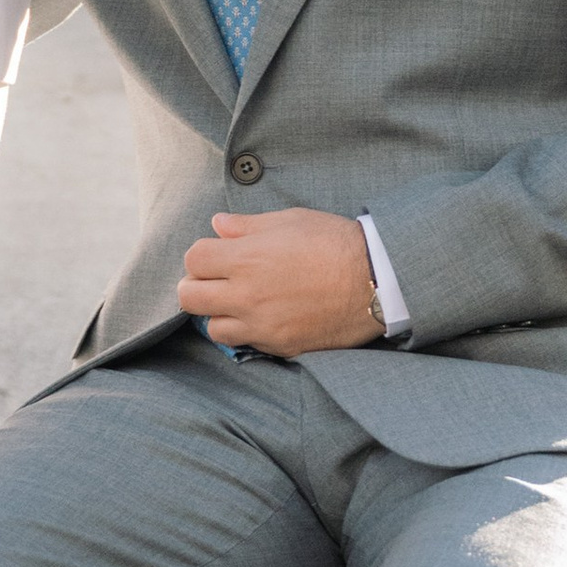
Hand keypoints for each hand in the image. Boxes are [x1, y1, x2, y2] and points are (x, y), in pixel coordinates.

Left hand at [178, 208, 382, 355]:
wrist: (376, 281)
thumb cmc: (335, 243)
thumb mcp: (290, 221)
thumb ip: (247, 226)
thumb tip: (218, 225)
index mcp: (246, 259)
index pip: (192, 260)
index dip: (202, 255)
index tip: (217, 254)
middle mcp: (247, 296)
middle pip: (189, 298)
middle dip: (198, 285)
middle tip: (217, 280)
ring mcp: (263, 326)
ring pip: (213, 328)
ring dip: (220, 314)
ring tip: (240, 302)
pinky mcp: (281, 346)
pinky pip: (247, 344)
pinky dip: (248, 331)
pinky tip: (265, 316)